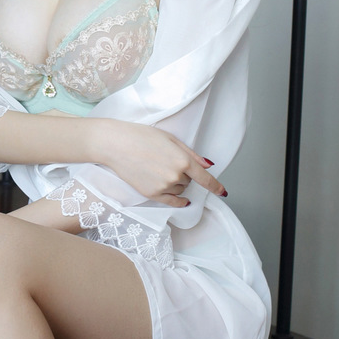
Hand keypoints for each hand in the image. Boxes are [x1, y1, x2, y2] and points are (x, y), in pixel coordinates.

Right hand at [93, 121, 224, 206]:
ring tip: (160, 169)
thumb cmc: (141, 136)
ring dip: (177, 183)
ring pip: (180, 190)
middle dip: (185, 174)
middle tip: (168, 162)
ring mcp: (163, 187)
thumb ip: (191, 154)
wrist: (116, 145)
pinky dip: (178, 200)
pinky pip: (171, 202)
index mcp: (182, 160)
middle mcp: (175, 175)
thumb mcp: (170, 139)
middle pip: (189, 181)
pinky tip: (181, 200)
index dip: (216, 186)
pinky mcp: (151, 194)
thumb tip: (208, 166)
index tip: (223, 192)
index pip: (205, 178)